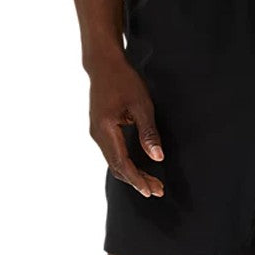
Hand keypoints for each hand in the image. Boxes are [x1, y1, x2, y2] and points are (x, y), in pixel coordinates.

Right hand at [89, 55, 163, 197]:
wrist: (103, 63)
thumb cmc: (123, 80)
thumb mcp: (141, 105)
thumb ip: (149, 133)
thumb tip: (157, 157)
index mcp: (106, 129)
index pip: (122, 163)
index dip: (137, 179)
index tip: (151, 190)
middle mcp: (97, 134)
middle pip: (117, 167)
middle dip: (137, 180)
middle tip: (157, 190)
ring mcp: (96, 133)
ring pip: (114, 162)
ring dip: (132, 174)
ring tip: (151, 183)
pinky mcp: (100, 130)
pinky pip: (112, 154)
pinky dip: (126, 164)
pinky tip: (139, 169)